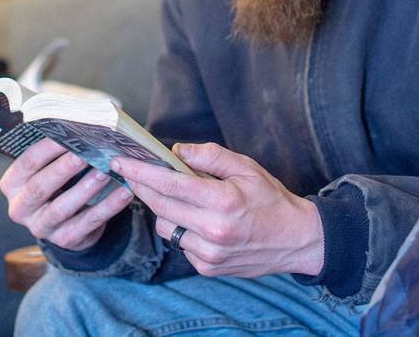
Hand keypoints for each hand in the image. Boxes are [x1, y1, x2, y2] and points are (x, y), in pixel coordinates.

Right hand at [0, 139, 132, 250]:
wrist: (64, 223)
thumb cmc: (55, 186)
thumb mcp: (46, 170)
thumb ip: (54, 153)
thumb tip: (78, 127)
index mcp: (12, 184)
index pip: (27, 162)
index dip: (47, 148)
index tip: (67, 135)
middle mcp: (20, 208)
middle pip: (40, 186)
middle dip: (63, 169)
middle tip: (84, 154)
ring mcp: (41, 227)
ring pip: (62, 207)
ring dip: (86, 188)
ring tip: (105, 172)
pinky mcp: (64, 240)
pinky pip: (88, 222)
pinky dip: (108, 206)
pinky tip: (123, 192)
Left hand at [111, 142, 323, 276]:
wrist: (297, 240)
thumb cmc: (271, 199)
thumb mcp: (246, 168)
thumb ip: (210, 156)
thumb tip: (177, 151)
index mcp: (223, 201)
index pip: (169, 184)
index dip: (141, 172)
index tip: (121, 162)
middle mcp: (213, 231)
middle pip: (160, 206)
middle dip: (141, 187)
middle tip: (131, 172)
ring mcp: (210, 253)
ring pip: (166, 227)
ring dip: (163, 210)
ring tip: (176, 197)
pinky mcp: (208, 268)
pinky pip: (180, 245)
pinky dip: (181, 230)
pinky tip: (195, 220)